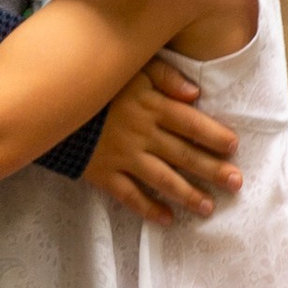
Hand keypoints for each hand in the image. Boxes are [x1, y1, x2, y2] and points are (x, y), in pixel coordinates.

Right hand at [85, 54, 241, 222]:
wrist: (51, 102)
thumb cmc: (98, 83)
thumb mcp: (131, 67)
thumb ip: (165, 75)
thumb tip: (195, 93)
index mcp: (150, 105)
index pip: (190, 122)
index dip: (213, 135)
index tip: (233, 147)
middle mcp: (141, 133)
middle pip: (183, 154)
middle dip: (212, 170)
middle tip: (236, 183)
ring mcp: (122, 156)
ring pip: (162, 179)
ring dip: (188, 194)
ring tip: (208, 207)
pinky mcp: (103, 173)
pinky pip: (129, 196)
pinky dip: (149, 209)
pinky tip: (168, 220)